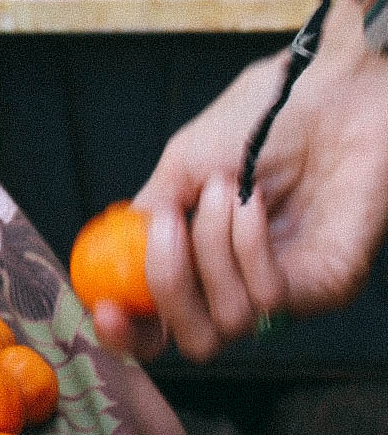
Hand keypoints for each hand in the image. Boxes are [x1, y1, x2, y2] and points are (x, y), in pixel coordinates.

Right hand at [93, 0, 387, 362]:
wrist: (327, 92)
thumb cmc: (262, 119)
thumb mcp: (182, 165)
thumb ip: (148, 220)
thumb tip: (110, 269)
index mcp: (201, 261)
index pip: (160, 327)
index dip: (128, 334)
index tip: (106, 310)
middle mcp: (243, 284)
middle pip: (194, 342)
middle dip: (168, 290)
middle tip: (168, 230)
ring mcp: (287, 288)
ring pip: (231, 320)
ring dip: (213, 248)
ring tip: (224, 190)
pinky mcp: (327, 284)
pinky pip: (273, 296)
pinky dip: (249, 247)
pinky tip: (252, 202)